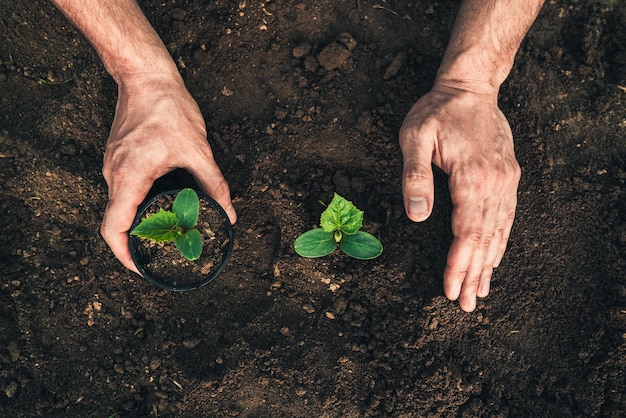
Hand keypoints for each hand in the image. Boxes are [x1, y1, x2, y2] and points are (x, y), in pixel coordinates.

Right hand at [100, 73, 236, 272]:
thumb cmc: (166, 107)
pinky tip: (160, 205)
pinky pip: (123, 191)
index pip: (113, 228)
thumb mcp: (198, 149)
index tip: (142, 267)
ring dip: (138, 223)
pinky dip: (138, 204)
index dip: (125, 255)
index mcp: (129, 176)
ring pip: (119, 206)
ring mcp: (112, 166)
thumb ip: (214, 183)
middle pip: (116, 222)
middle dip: (136, 243)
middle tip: (161, 254)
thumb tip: (228, 211)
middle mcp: (114, 174)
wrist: (145, 76)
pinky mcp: (118, 158)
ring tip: (165, 233)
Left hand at [399, 85, 520, 311]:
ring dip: (489, 264)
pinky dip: (500, 242)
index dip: (457, 263)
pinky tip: (495, 258)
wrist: (471, 87)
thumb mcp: (415, 136)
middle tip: (465, 303)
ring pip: (499, 231)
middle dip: (473, 273)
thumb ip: (415, 177)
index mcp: (471, 176)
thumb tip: (417, 217)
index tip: (449, 288)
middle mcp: (495, 183)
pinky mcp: (508, 177)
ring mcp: (505, 180)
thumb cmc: (437, 111)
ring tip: (481, 292)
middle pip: (484, 238)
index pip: (465, 232)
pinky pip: (507, 217)